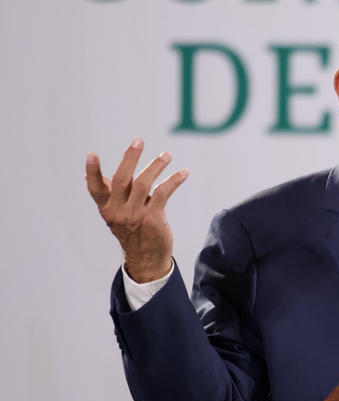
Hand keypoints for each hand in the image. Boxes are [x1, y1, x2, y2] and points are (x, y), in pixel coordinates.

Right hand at [85, 138, 188, 282]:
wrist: (146, 259)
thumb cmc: (132, 232)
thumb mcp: (115, 215)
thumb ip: (109, 195)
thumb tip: (92, 176)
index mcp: (107, 209)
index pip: (95, 189)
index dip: (92, 171)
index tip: (91, 154)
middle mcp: (118, 211)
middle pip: (122, 179)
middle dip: (130, 158)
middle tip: (138, 141)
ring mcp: (135, 215)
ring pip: (144, 183)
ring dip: (157, 165)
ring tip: (166, 155)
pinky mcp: (153, 218)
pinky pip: (163, 192)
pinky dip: (174, 180)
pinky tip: (183, 173)